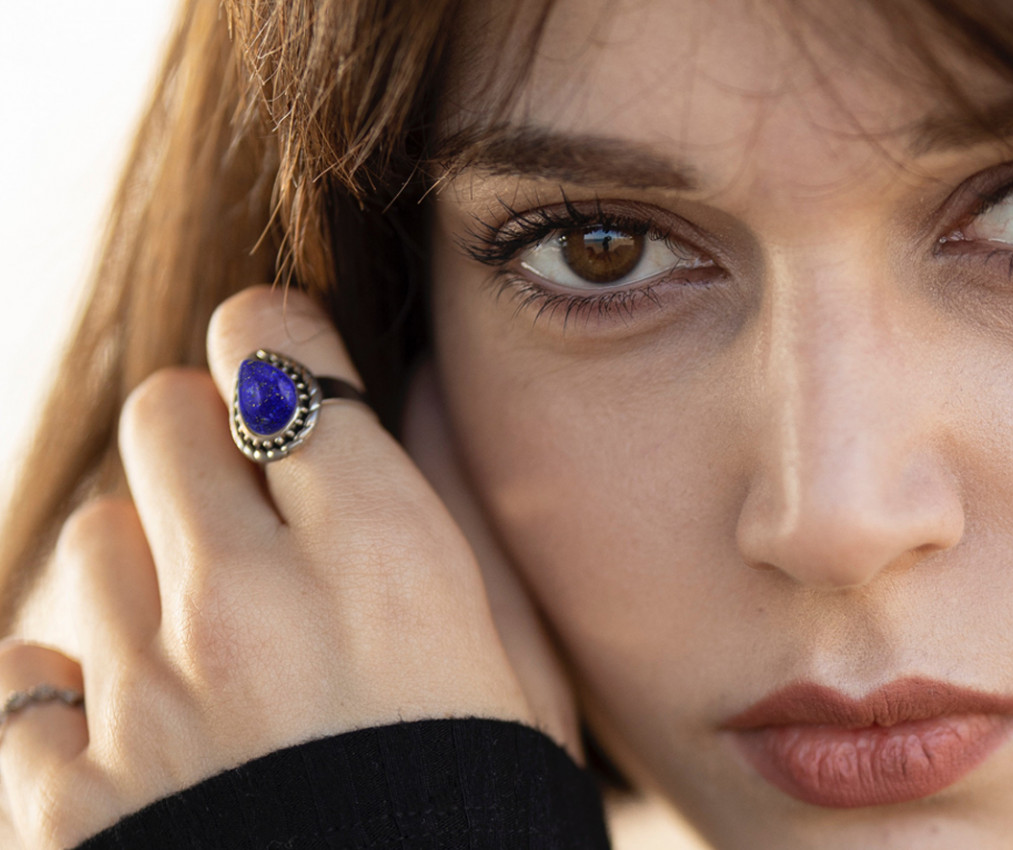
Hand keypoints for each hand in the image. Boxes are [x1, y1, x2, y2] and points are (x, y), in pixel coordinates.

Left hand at [0, 286, 574, 848]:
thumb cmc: (489, 819)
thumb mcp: (522, 671)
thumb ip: (462, 524)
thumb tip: (406, 400)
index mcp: (386, 558)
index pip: (282, 358)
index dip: (278, 344)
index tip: (284, 365)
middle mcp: (253, 602)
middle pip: (168, 419)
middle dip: (204, 436)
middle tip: (245, 497)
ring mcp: (146, 697)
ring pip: (96, 537)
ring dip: (145, 564)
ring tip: (207, 641)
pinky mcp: (64, 793)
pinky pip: (24, 677)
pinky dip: (65, 689)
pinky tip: (132, 726)